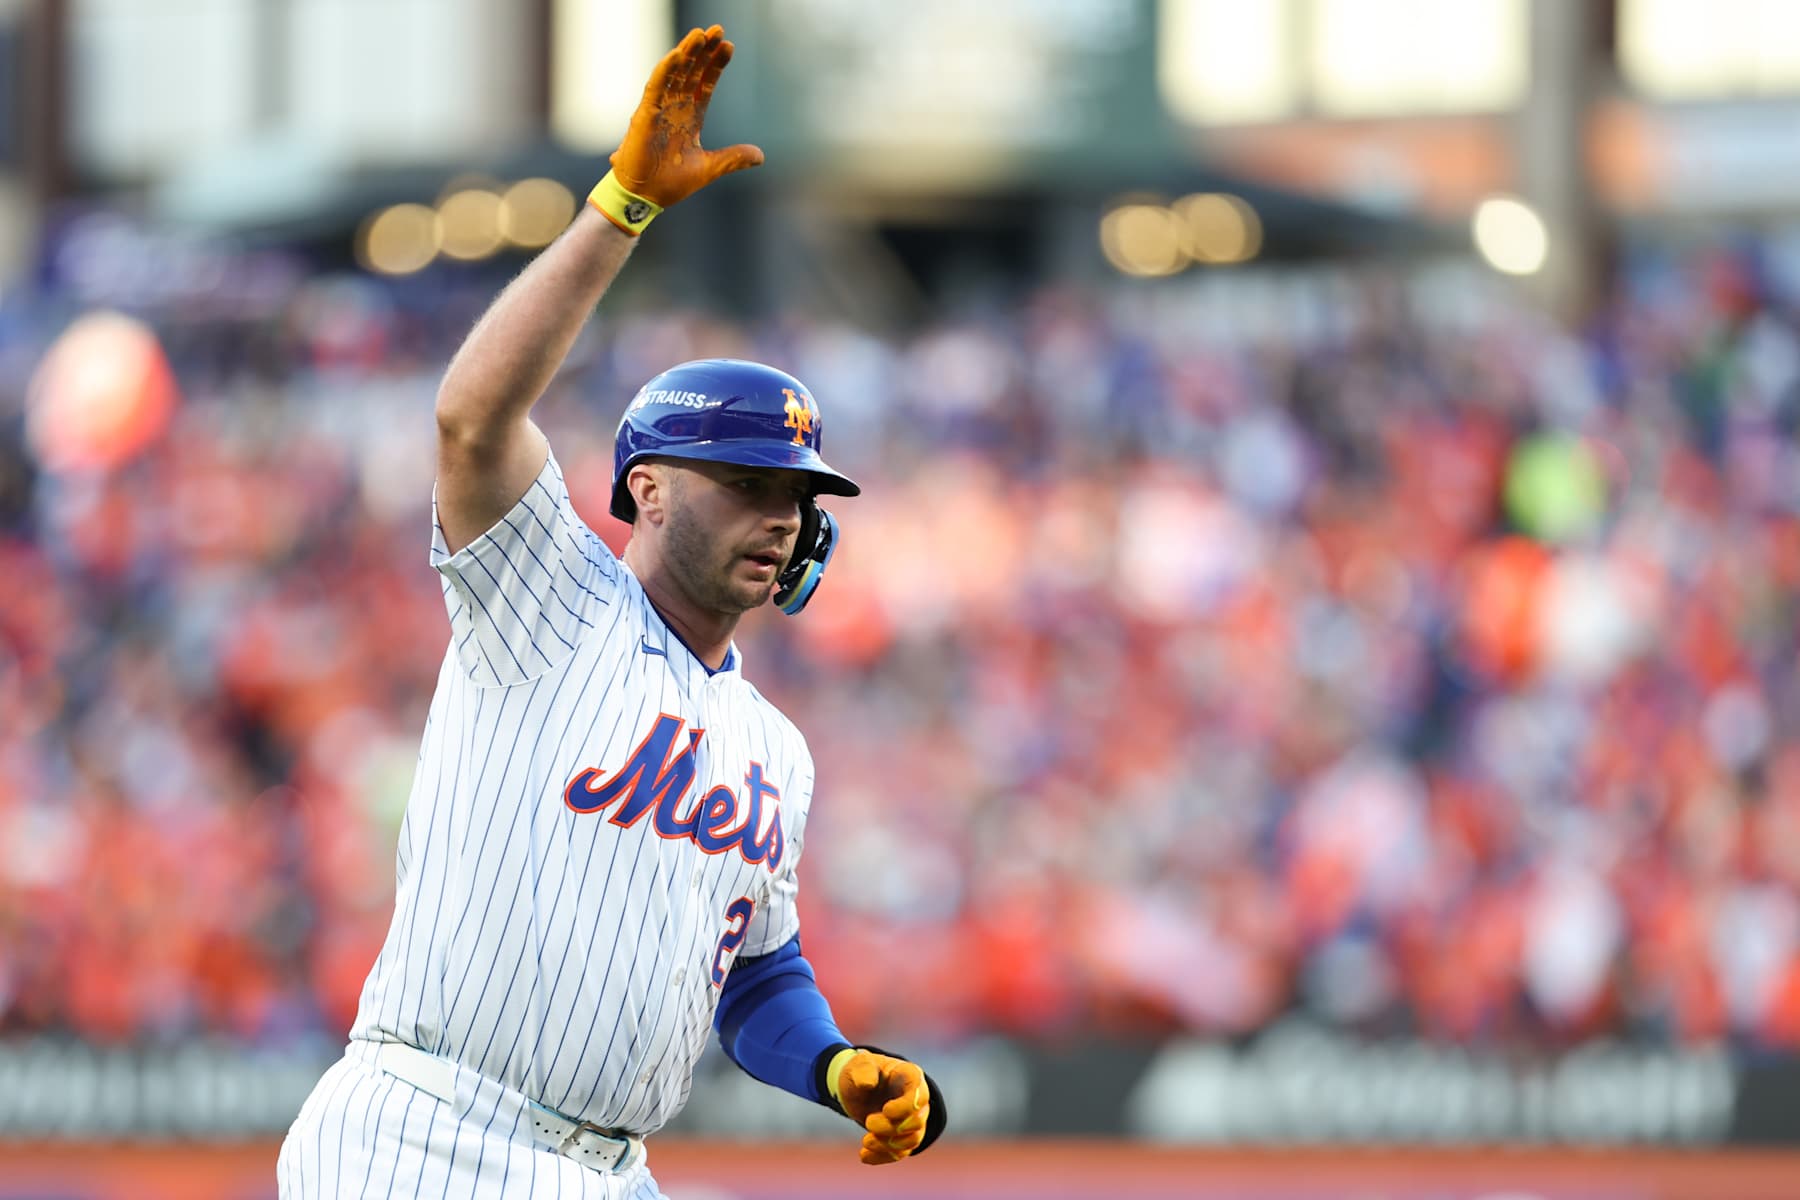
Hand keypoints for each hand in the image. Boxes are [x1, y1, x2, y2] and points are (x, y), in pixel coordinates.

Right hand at [611, 25, 763, 207]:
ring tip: (701, 33)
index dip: (715, 65)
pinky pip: (656, 87)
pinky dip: (665, 70)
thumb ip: (733, 158)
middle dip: (704, 51)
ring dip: (687, 53)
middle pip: (691, 72)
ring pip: (674, 74)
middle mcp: (674, 109)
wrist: (646, 199)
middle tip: (718, 30)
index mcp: (689, 118)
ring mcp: (659, 110)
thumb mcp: (710, 168)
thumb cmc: (670, 183)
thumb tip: (760, 156)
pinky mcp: (645, 115)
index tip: (729, 46)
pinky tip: (677, 54)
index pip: (704, 84)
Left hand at [828, 1049, 930, 1164]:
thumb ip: (863, 1070)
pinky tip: (864, 1155)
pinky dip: (883, 1156)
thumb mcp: (858, 1065)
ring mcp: (912, 1119)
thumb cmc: (861, 1072)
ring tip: (865, 1142)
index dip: (905, 1107)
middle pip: (916, 1121)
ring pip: (912, 1140)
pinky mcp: (903, 1136)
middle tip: (868, 1123)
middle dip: (891, 1128)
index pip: (918, 1095)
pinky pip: (901, 1152)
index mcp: (910, 1076)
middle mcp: (917, 1099)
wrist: (856, 1087)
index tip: (886, 1111)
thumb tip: (867, 1084)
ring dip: (888, 1145)